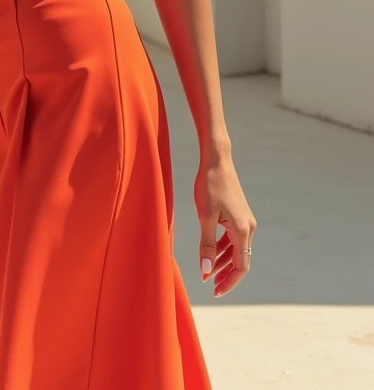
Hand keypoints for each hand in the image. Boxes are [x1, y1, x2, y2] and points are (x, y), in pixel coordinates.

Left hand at [193, 151, 256, 297]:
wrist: (216, 160)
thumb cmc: (209, 186)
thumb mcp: (204, 217)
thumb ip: (206, 245)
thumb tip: (206, 272)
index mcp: (242, 230)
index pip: (240, 267)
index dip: (229, 282)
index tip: (215, 292)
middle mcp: (248, 227)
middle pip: (241, 260)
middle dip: (226, 276)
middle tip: (210, 287)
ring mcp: (245, 220)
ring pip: (236, 249)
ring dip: (223, 262)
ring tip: (208, 273)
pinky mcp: (239, 214)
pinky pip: (233, 238)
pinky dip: (223, 248)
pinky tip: (211, 252)